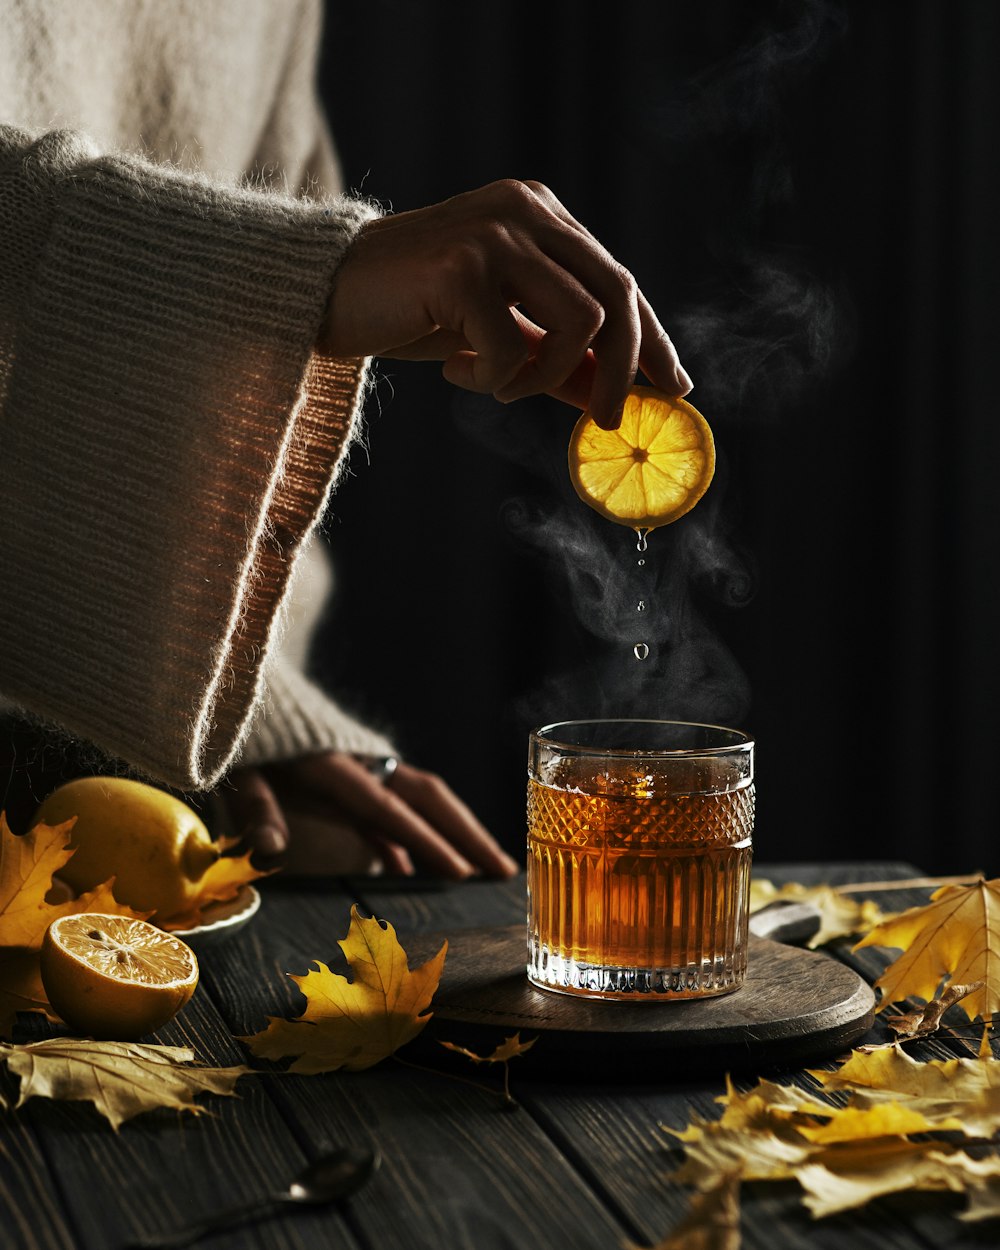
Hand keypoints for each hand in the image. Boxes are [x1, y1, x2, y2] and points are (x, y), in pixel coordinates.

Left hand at [218, 752, 519, 879]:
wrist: (237, 677)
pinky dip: (421, 828)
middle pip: (428, 795)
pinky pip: (401, 798)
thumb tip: (270, 850)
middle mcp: (359, 758)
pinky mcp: (359, 764)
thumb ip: (255, 806)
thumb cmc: (233, 730)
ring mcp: (364, 759)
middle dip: (468, 833)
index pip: (388, 809)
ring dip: (459, 828)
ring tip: (490, 865)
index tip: (462, 873)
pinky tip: (426, 864)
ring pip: (424, 793)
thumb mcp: (233, 768)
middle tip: (504, 871)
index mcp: (332, 762)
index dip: (426, 843)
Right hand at [320, 179, 691, 428]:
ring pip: (580, 323)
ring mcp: (495, 234)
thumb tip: (611, 397)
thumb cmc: (412, 310)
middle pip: (615, 295)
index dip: (651, 338)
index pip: (617, 278)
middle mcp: (524, 211)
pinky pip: (513, 350)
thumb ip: (555, 356)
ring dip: (544, 378)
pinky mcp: (462, 268)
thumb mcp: (497, 334)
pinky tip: (455, 369)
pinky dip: (492, 380)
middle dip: (622, 370)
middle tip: (608, 421)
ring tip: (497, 386)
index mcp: (538, 214)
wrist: (325, 292)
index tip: (673, 388)